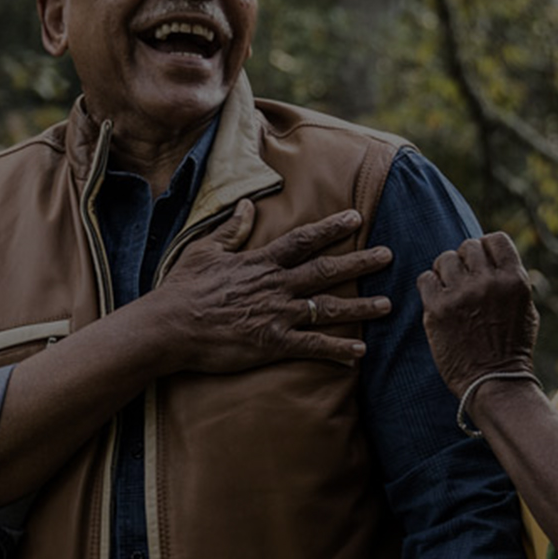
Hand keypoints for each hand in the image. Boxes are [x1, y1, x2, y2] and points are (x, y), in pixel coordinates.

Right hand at [143, 199, 394, 373]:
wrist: (169, 327)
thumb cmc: (183, 289)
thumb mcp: (205, 250)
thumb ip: (232, 229)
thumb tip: (249, 205)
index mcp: (260, 262)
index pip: (303, 240)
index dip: (331, 228)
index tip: (356, 218)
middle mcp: (275, 286)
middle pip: (326, 271)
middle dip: (360, 262)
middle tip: (389, 255)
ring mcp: (276, 315)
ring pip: (327, 309)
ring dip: (360, 308)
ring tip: (386, 305)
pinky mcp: (271, 343)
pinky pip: (312, 346)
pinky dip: (337, 350)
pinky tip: (359, 353)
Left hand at [418, 232, 539, 396]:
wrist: (495, 382)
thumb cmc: (512, 346)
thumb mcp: (526, 308)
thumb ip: (510, 279)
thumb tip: (490, 255)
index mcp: (515, 280)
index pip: (495, 239)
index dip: (486, 248)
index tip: (483, 264)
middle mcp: (488, 283)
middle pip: (467, 246)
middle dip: (465, 260)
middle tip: (465, 281)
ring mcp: (462, 295)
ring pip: (444, 259)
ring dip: (446, 271)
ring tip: (452, 291)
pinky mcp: (437, 310)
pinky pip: (425, 279)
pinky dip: (430, 286)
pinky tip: (438, 301)